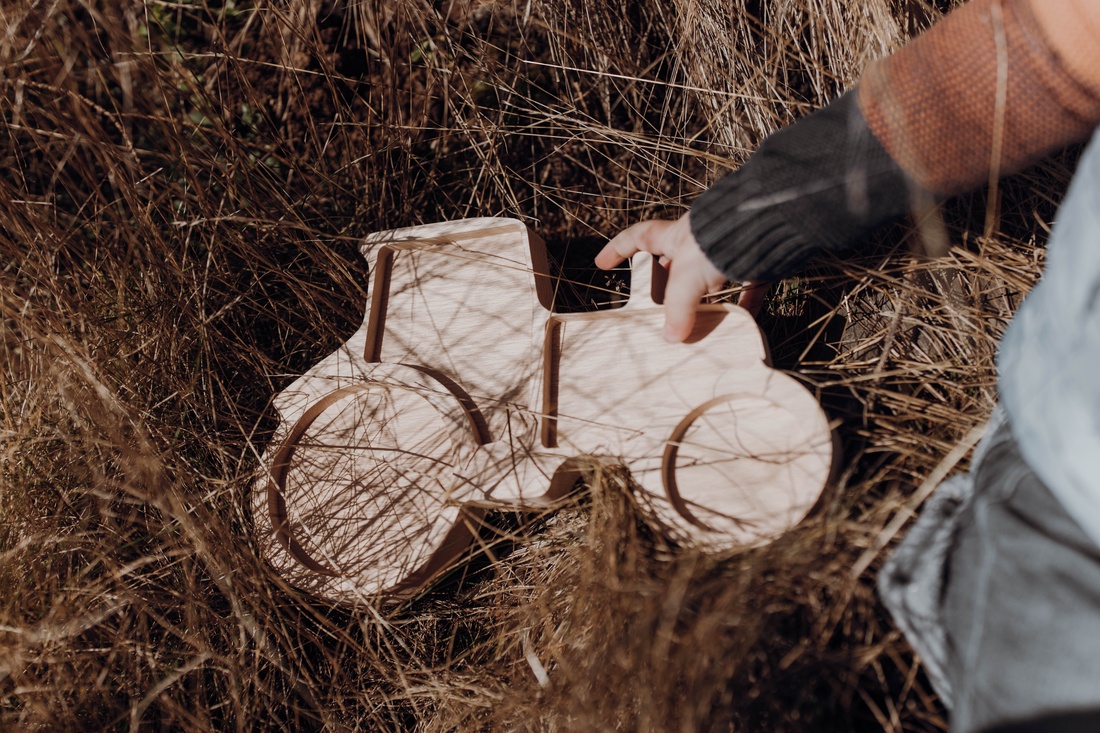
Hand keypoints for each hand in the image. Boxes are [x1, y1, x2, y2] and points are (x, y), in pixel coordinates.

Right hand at [596, 214, 759, 341]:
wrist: (770, 223)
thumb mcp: (688, 277)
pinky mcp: (755, 260)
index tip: (602, 263)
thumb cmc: (721, 240)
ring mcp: (728, 250)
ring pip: (712, 276)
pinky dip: (745, 303)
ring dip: (706, 298)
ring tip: (699, 320)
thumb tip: (670, 337)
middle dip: (666, 281)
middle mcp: (700, 243)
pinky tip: (744, 319)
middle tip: (658, 304)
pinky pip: (748, 286)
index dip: (618, 249)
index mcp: (676, 238)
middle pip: (675, 261)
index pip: (638, 238)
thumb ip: (677, 309)